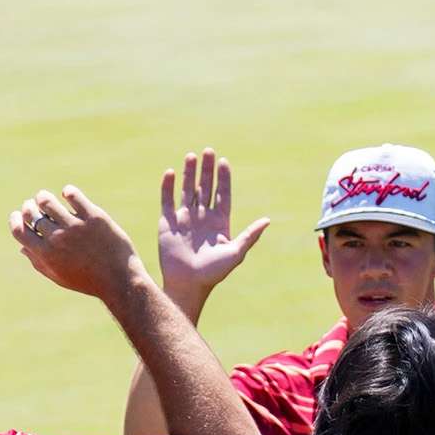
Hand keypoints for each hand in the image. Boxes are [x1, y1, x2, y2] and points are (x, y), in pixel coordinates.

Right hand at [10, 186, 146, 300]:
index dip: (15, 220)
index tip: (18, 215)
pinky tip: (69, 195)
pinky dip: (68, 192)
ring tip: (47, 199)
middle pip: (31, 213)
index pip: (18, 230)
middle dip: (29, 207)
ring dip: (43, 197)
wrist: (121, 281)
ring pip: (47, 201)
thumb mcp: (60, 277)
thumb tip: (23, 247)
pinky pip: (73, 196)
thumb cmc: (89, 282)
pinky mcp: (94, 218)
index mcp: (46, 254)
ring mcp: (75, 227)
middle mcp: (57, 238)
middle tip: (34, 205)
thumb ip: (39, 263)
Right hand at [158, 147, 269, 300]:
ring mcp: (185, 218)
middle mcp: (203, 217)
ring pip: (187, 190)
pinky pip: (167, 200)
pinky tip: (171, 172)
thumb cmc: (214, 272)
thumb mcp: (236, 252)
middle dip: (207, 170)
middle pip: (206, 187)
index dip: (223, 178)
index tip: (224, 162)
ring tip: (192, 155)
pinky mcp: (168, 222)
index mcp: (220, 223)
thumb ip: (250, 235)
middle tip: (208, 151)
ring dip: (189, 173)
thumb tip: (268, 220)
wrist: (189, 283)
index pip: (222, 194)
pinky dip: (168, 186)